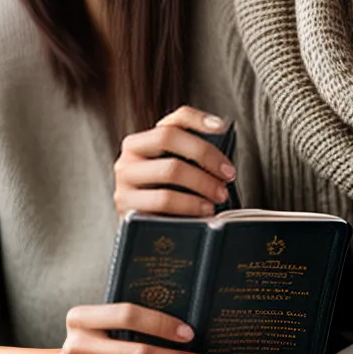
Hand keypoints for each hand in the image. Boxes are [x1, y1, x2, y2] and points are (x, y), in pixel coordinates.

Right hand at [113, 106, 235, 218]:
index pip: (175, 118)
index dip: (199, 119)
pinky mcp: (125, 205)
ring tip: (219, 197)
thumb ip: (195, 161)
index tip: (222, 128)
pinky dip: (189, 205)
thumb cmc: (171, 200)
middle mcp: (131, 153)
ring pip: (169, 169)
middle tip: (228, 175)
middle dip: (205, 154)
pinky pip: (163, 200)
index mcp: (148, 139)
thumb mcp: (182, 176)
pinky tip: (203, 211)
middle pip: (168, 137)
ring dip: (202, 183)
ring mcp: (125, 178)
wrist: (146, 235)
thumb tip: (223, 159)